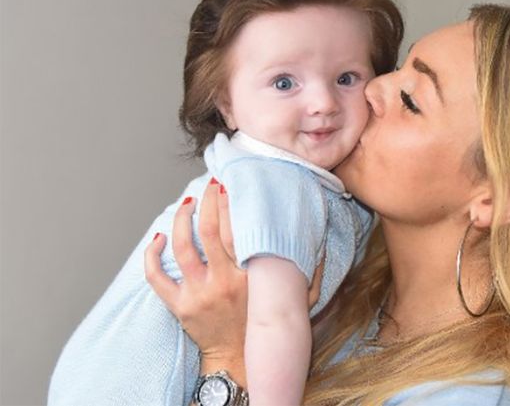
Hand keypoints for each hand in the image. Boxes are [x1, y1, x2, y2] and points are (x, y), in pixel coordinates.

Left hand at [144, 178, 324, 377]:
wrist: (238, 360)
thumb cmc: (264, 327)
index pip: (238, 230)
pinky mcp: (179, 306)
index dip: (230, 204)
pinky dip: (152, 254)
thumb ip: (311, 275)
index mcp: (251, 278)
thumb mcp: (299, 304)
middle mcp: (224, 282)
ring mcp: (199, 294)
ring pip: (182, 247)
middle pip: (209, 231)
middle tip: (209, 187)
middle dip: (207, 202)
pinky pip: (156, 277)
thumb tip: (318, 245)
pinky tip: (158, 237)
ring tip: (186, 204)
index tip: (229, 187)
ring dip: (181, 220)